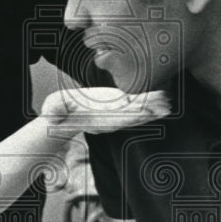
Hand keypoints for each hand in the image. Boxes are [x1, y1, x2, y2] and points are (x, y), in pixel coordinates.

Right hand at [41, 87, 170, 134]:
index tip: (146, 111)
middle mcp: (110, 121)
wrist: (61, 121)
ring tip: (170, 102)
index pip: (118, 118)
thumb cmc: (57, 114)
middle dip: (150, 112)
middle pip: (133, 117)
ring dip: (154, 109)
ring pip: (138, 114)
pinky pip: (137, 109)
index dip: (132, 115)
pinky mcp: (118, 110)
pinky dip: (150, 105)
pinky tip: (162, 100)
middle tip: (167, 104)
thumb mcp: (52, 111)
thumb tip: (51, 116)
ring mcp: (116, 116)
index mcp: (98, 120)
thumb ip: (54, 112)